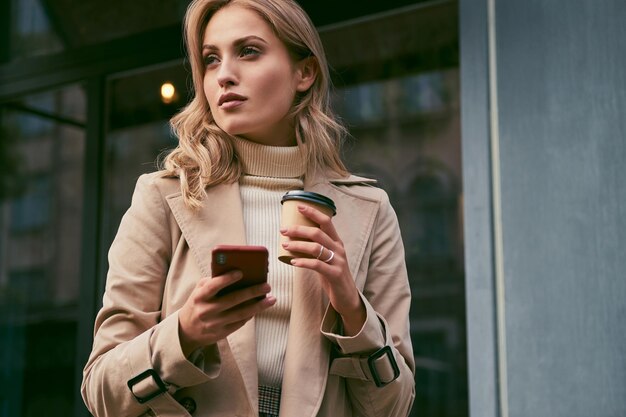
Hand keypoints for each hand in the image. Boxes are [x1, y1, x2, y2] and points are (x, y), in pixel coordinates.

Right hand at [178, 270, 275, 356]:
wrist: (186, 330)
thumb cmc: (198, 303)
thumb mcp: (199, 290)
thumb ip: (213, 281)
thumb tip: (238, 273)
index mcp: (200, 296)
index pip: (213, 286)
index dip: (226, 279)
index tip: (241, 272)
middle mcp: (206, 310)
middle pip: (232, 300)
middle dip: (252, 292)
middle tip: (267, 286)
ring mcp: (214, 323)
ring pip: (240, 314)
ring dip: (258, 306)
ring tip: (272, 299)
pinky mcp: (221, 333)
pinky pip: (240, 323)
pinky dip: (251, 314)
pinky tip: (260, 307)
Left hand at [280, 204, 365, 335]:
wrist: (347, 297)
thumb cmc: (332, 275)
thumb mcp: (326, 258)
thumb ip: (315, 249)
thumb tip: (293, 240)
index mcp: (336, 242)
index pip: (326, 221)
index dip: (313, 212)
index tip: (299, 206)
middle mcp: (339, 249)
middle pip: (317, 233)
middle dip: (298, 229)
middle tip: (283, 230)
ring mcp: (338, 261)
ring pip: (316, 247)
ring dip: (298, 245)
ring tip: (285, 245)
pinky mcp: (335, 274)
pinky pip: (317, 265)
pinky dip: (303, 262)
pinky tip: (293, 262)